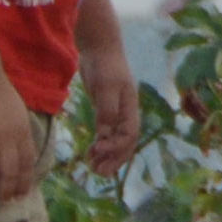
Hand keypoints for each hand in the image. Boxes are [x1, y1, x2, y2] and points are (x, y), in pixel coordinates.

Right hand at [0, 69, 38, 202]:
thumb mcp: (19, 113)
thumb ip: (21, 133)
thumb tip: (23, 155)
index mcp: (22, 131)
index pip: (26, 163)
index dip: (23, 182)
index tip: (20, 195)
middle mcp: (7, 138)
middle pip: (9, 173)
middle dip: (6, 190)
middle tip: (1, 200)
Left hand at [80, 46, 140, 175]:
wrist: (100, 49)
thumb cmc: (105, 66)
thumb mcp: (105, 87)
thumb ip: (106, 111)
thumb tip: (105, 135)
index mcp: (130, 107)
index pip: (129, 135)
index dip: (115, 148)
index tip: (97, 151)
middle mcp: (126, 113)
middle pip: (126, 143)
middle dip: (115, 159)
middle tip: (99, 172)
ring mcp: (117, 113)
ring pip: (117, 141)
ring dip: (107, 156)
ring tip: (93, 167)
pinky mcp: (106, 111)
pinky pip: (107, 134)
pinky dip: (101, 146)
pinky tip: (90, 152)